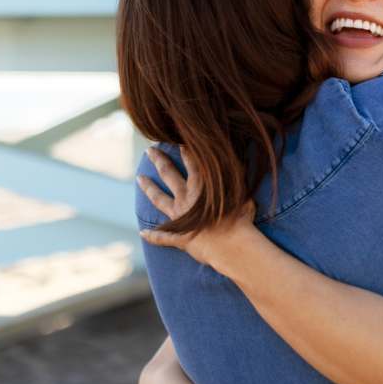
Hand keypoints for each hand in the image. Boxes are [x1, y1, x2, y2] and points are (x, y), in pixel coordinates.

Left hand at [137, 146, 255, 266]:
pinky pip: (161, 237)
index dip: (184, 148)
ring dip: (149, 188)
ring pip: (159, 199)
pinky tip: (142, 233)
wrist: (231, 246)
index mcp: (201, 185)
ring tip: (139, 178)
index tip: (176, 137)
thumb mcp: (243, 193)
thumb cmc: (240, 219)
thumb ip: (238, 179)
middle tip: (150, 150)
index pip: (191, 161)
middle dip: (159, 160)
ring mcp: (179, 217)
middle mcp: (186, 197)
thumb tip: (242, 163)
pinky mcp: (178, 237)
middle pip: (168, 174)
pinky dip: (152, 236)